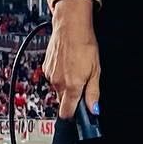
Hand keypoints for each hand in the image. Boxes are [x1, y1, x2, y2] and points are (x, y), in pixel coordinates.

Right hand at [45, 0, 100, 120]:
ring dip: (66, 85)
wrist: (70, 27)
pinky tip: (68, 64)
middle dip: (72, 98)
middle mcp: (58, 83)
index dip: (73, 117)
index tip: (79, 116)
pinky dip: (61, 75)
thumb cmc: (84, 45)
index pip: (67, 113)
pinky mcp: (46, 67)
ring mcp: (50, 75)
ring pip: (58, 89)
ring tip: (76, 70)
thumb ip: (93, 93)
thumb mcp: (96, 71)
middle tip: (83, 85)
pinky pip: (53, 78)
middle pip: (63, 101)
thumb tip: (94, 109)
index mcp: (72, 86)